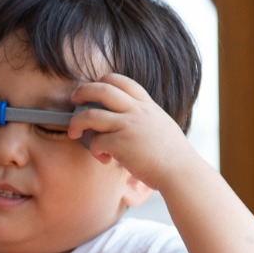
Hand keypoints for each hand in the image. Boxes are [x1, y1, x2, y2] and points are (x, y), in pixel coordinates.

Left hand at [66, 73, 198, 190]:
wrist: (180, 171)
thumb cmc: (172, 155)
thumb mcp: (161, 125)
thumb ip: (144, 117)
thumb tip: (128, 117)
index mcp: (147, 105)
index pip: (122, 81)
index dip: (103, 81)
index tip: (94, 88)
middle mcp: (137, 111)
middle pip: (101, 89)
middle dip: (82, 92)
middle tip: (74, 99)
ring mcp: (128, 126)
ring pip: (90, 115)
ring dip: (76, 123)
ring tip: (74, 132)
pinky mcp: (120, 144)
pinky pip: (95, 142)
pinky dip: (94, 151)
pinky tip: (104, 159)